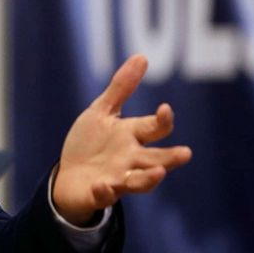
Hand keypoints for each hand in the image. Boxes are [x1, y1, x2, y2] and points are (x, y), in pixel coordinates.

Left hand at [52, 54, 191, 225]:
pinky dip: (105, 192)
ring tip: (158, 174)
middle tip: (185, 153)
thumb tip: (142, 56)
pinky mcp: (99, 194)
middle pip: (156, 159)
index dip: (162, 120)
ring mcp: (117, 178)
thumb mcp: (101, 112)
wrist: (68, 176)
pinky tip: (102, 186)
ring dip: (148, 178)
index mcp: (132, 136)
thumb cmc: (89, 143)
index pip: (155, 128)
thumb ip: (121, 88)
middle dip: (170, 157)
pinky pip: (105, 195)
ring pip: (139, 182)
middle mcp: (130, 159)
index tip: (165, 109)